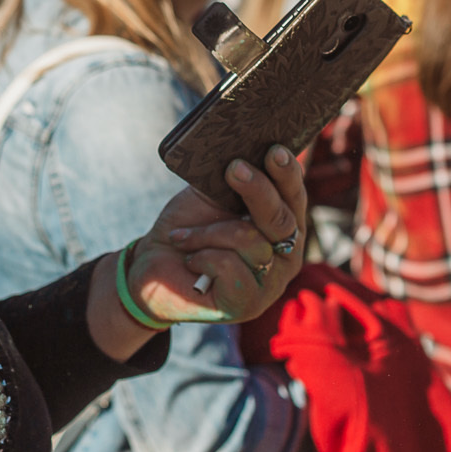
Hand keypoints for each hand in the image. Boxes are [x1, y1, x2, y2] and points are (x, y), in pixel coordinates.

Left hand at [135, 145, 309, 324]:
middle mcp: (286, 254)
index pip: (294, 195)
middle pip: (281, 218)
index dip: (287, 173)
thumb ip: (235, 176)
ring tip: (183, 237)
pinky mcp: (249, 304)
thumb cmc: (189, 226)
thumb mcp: (212, 196)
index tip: (274, 150)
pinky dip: (203, 257)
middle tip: (234, 168)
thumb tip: (245, 147)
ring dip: (207, 233)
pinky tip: (190, 260)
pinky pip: (231, 266)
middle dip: (257, 189)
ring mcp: (271, 283)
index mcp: (284, 224)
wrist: (156, 265)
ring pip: (251, 241)